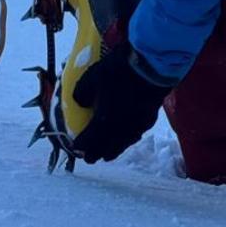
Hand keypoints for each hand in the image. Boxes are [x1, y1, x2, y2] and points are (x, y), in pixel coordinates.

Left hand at [71, 42, 169, 162]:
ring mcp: (135, 127)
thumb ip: (81, 93)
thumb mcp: (91, 77)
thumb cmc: (117, 72)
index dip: (81, 146)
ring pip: (122, 145)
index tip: (76, 148)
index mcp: (103, 121)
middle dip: (96, 154)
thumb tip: (80, 102)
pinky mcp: (148, 121)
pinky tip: (127, 139)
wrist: (150, 68)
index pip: (89, 140)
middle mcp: (119, 130)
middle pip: (105, 148)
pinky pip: (134, 136)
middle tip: (89, 158)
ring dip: (113, 151)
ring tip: (107, 156)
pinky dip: (127, 140)